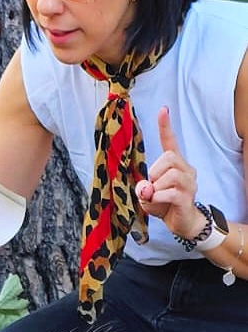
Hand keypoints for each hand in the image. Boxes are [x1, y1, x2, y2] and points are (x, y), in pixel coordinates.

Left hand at [134, 106, 202, 237]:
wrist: (181, 222)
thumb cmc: (162, 204)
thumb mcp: (146, 193)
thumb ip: (142, 187)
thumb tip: (144, 187)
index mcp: (174, 164)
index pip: (170, 141)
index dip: (165, 126)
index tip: (163, 109)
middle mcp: (185, 169)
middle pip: (169, 157)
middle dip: (155, 170)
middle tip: (151, 185)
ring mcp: (189, 183)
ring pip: (170, 175)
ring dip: (155, 186)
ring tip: (153, 196)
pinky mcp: (187, 197)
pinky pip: (169, 192)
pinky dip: (157, 197)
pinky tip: (155, 202)